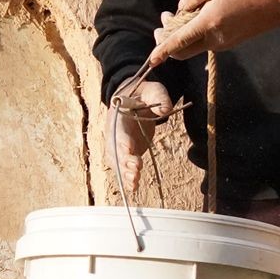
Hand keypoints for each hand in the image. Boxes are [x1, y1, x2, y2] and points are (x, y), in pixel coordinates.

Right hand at [115, 80, 173, 196]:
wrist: (133, 100)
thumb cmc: (143, 94)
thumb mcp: (152, 90)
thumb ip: (159, 96)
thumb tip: (165, 110)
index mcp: (118, 116)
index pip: (118, 129)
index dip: (122, 140)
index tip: (129, 149)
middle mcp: (114, 132)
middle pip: (115, 149)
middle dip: (124, 160)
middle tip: (136, 169)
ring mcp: (118, 144)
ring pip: (117, 162)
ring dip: (124, 173)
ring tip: (134, 183)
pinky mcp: (125, 153)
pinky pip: (123, 167)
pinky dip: (127, 178)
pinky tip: (133, 188)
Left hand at [152, 0, 279, 60]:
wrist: (275, 5)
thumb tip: (181, 8)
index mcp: (209, 24)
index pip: (179, 42)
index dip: (162, 51)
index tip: (151, 61)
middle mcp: (213, 40)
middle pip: (182, 50)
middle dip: (168, 40)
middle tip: (163, 20)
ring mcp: (221, 44)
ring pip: (193, 45)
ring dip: (183, 32)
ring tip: (182, 10)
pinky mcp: (227, 43)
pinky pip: (205, 41)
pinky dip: (196, 31)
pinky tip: (200, 13)